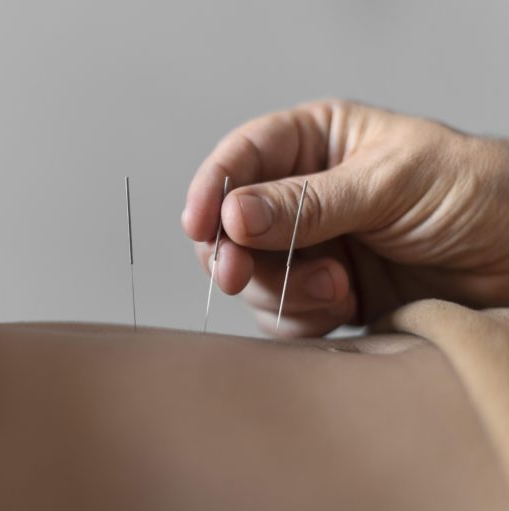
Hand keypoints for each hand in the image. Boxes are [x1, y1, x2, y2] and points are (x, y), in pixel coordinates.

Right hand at [182, 99, 508, 336]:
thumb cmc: (473, 192)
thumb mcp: (392, 183)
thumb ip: (309, 202)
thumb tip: (233, 214)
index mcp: (316, 143)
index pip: (243, 157)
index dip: (211, 188)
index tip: (199, 224)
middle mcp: (303, 194)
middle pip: (231, 225)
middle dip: (235, 252)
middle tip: (240, 273)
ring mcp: (312, 246)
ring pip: (252, 275)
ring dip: (281, 289)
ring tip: (338, 288)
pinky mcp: (325, 292)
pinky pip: (282, 312)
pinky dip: (299, 317)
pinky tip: (343, 306)